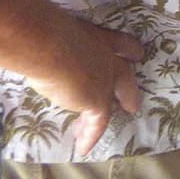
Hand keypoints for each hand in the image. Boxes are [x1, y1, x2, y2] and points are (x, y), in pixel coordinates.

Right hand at [27, 18, 145, 156]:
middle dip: (129, 90)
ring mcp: (105, 81)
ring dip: (109, 113)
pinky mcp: (97, 102)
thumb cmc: (47, 32)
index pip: (120, 44)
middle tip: (132, 104)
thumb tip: (42, 48)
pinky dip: (89, 135)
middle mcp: (106, 59)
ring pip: (112, 100)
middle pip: (124, 76)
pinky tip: (83, 147)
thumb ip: (59, 44)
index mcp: (98, 38)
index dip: (129, 51)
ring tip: (108, 130)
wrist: (50, 45)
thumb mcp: (59, 33)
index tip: (137, 55)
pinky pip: (97, 123)